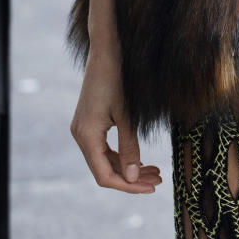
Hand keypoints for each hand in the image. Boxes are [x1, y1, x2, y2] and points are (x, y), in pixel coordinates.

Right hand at [70, 41, 162, 192]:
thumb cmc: (117, 79)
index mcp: (86, 136)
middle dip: (132, 178)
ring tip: (154, 171)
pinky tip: (139, 159)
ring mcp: (83, 130)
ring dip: (128, 167)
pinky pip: (104, 148)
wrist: (106, 50)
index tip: (151, 188)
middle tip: (158, 180)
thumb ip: (129, 147)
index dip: (128, 186)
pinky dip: (121, 156)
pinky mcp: (89, 123)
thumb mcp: (127, 115)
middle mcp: (80, 136)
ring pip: (105, 160)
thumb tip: (133, 178)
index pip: (105, 176)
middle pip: (105, 170)